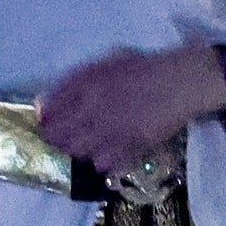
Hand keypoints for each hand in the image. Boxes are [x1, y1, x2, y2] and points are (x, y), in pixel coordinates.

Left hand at [32, 40, 225, 174]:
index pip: (52, 111)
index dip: (44, 120)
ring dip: (76, 151)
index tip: (44, 123)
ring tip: (82, 145)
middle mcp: (95, 111)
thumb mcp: (107, 62)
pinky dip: (99, 161)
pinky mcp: (129, 149)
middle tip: (59, 139)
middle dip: (56, 139)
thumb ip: (77, 79)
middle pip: (61, 136)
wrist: (181, 83)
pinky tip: (103, 153)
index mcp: (88, 86)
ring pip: (79, 153)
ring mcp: (112, 132)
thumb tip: (47, 100)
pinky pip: (104, 163)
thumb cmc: (145, 67)